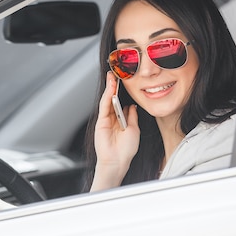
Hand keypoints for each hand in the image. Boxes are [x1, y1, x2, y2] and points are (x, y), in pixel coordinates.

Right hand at [91, 72, 139, 190]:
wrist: (117, 161)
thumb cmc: (126, 150)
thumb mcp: (134, 130)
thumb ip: (132, 117)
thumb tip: (132, 106)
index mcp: (120, 121)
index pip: (120, 102)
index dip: (122, 92)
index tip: (125, 80)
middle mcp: (112, 119)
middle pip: (112, 99)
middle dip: (114, 86)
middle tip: (116, 73)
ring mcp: (105, 120)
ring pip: (107, 100)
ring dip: (109, 88)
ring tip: (112, 76)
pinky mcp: (101, 122)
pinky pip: (104, 107)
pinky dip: (106, 97)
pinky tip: (110, 89)